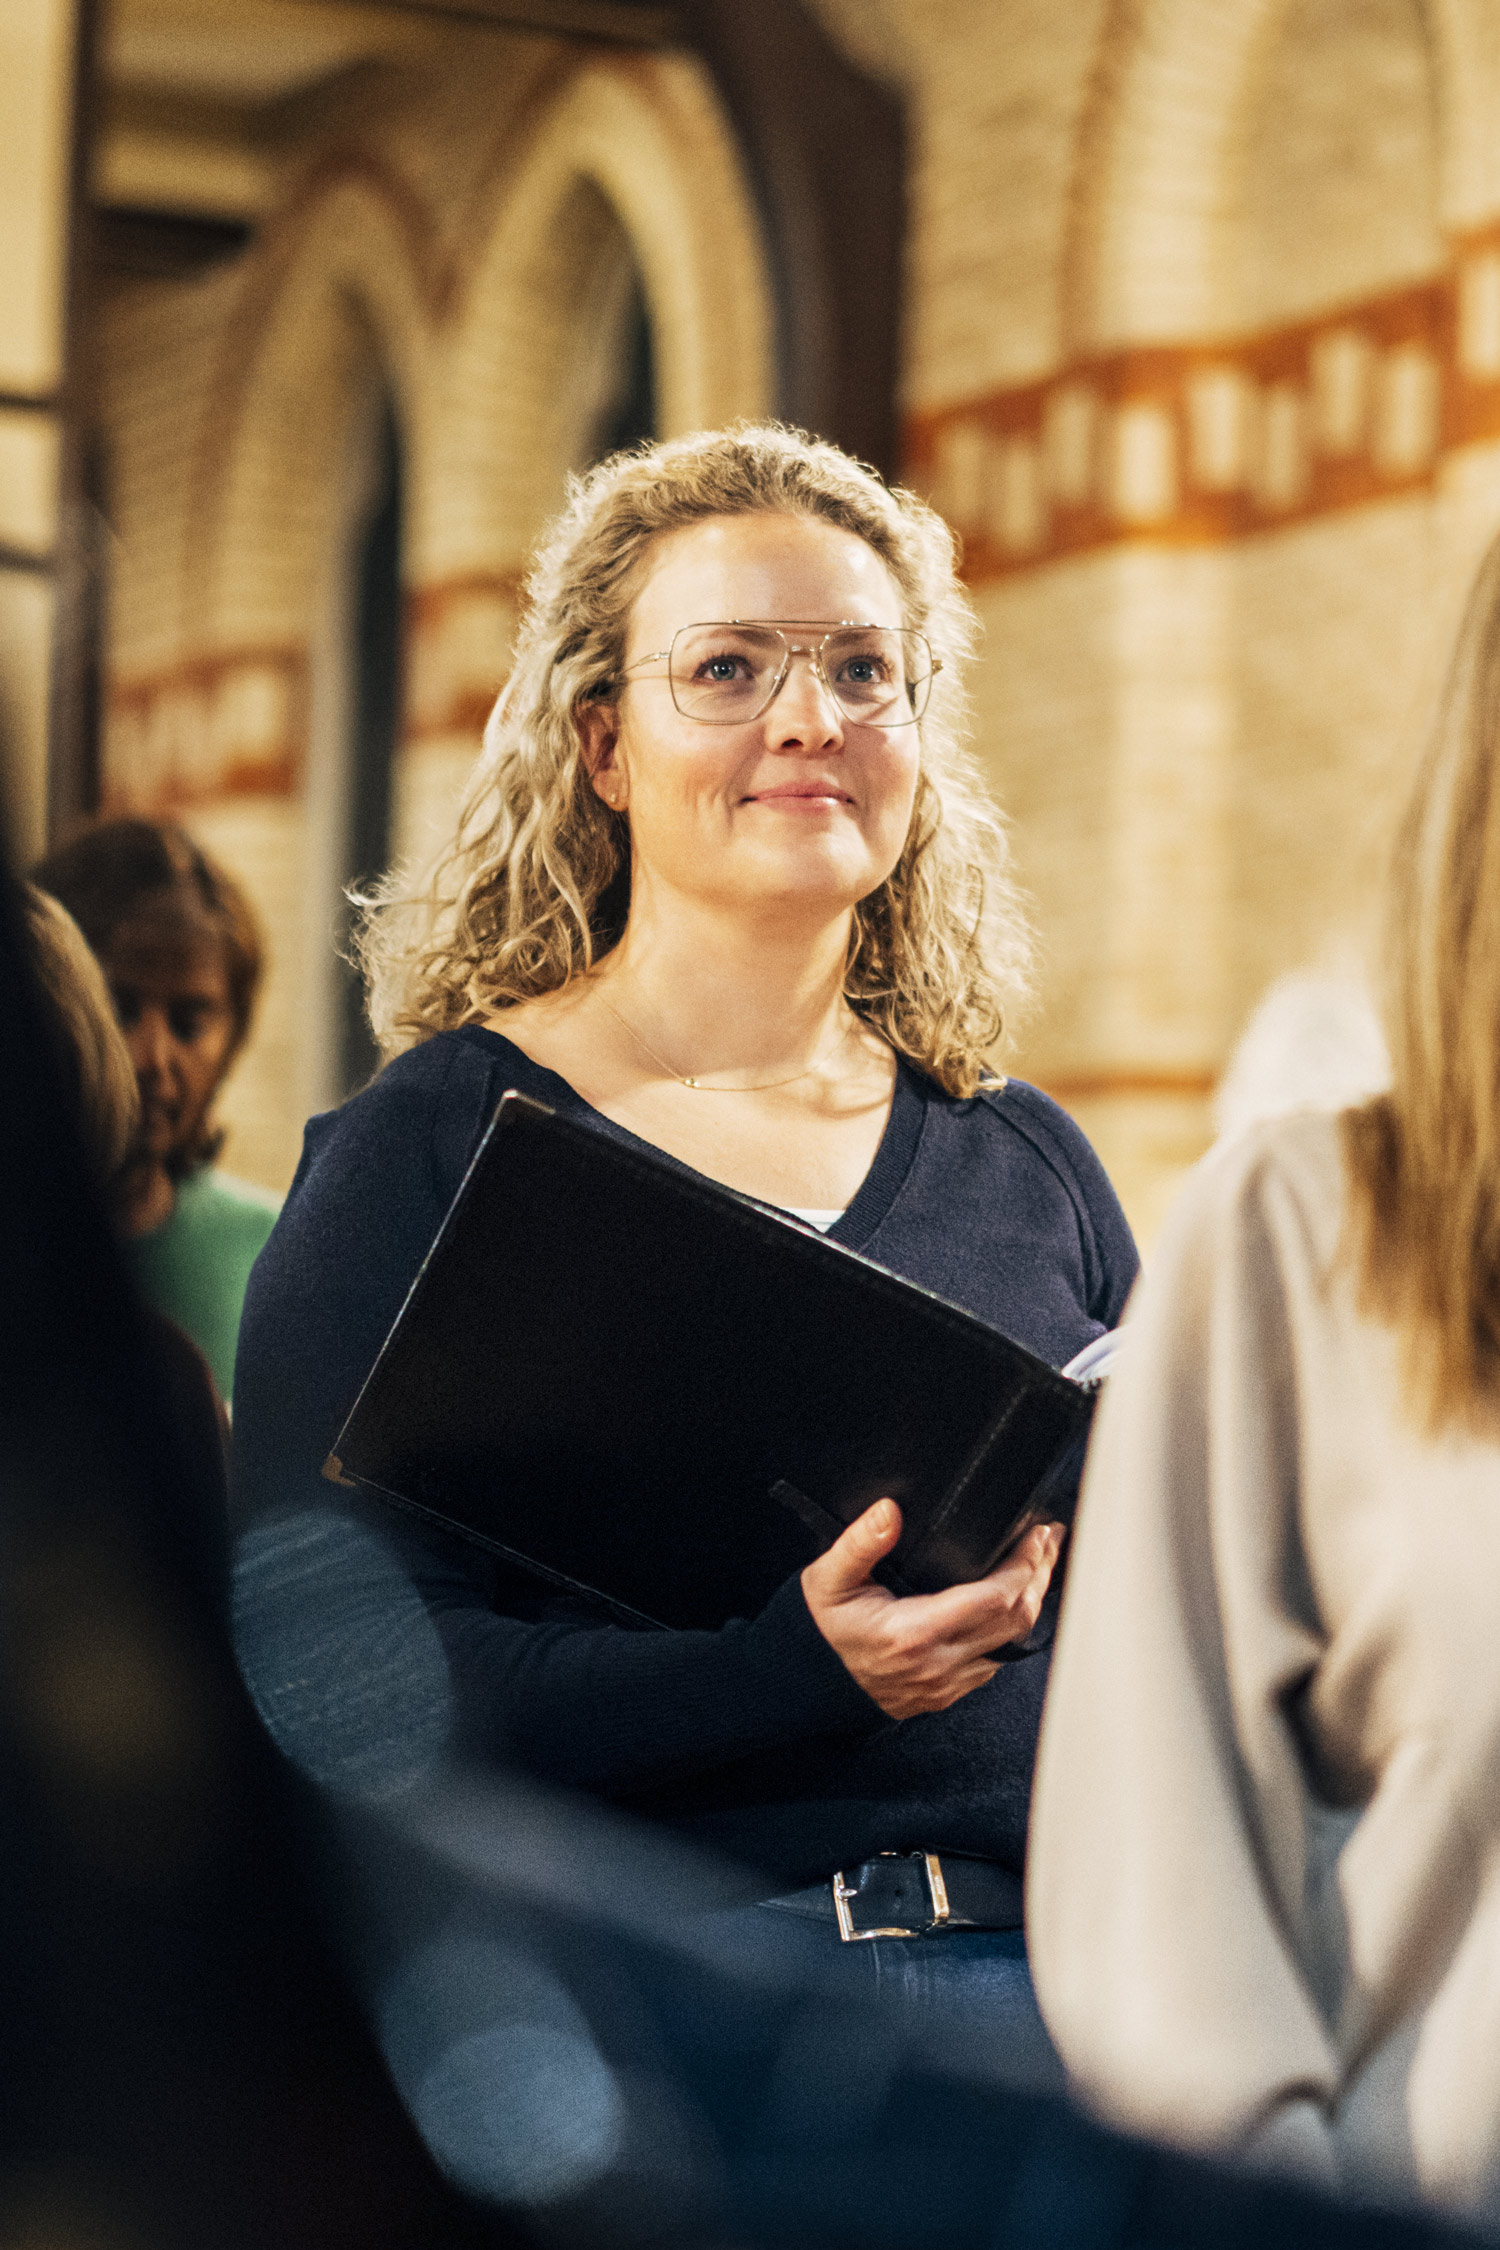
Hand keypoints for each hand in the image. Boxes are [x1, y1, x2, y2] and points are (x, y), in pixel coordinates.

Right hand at [801, 1501, 1063, 1720]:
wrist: (805, 1682)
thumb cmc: (821, 1628)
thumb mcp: (828, 1579)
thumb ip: (859, 1544)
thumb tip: (888, 1511)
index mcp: (913, 1634)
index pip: (994, 1599)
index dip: (1024, 1565)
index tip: (1037, 1533)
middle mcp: (937, 1665)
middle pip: (1016, 1621)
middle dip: (1039, 1576)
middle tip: (1048, 1540)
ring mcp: (945, 1685)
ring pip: (1012, 1644)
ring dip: (1031, 1603)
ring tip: (1038, 1564)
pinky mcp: (947, 1694)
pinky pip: (994, 1662)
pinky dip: (1011, 1629)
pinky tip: (1013, 1602)